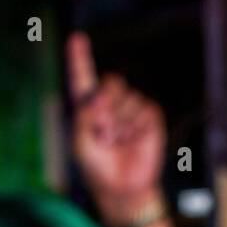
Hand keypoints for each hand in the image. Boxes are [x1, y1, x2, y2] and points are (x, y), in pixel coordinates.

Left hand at [66, 32, 166, 225]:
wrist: (123, 187)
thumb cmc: (97, 167)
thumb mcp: (80, 143)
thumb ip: (83, 115)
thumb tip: (101, 94)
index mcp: (88, 107)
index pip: (83, 77)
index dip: (79, 58)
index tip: (76, 39)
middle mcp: (110, 103)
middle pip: (112, 81)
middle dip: (107, 105)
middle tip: (103, 134)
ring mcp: (132, 109)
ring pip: (128, 98)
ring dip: (121, 124)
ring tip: (117, 143)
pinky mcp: (150, 117)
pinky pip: (144, 110)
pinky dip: (136, 128)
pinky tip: (133, 142)